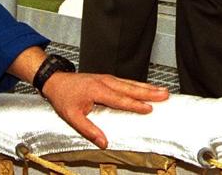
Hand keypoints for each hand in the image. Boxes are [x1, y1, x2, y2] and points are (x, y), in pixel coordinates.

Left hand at [40, 72, 168, 148]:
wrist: (56, 81)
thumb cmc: (63, 97)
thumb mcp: (72, 116)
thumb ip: (88, 130)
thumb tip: (103, 143)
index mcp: (97, 90)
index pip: (120, 99)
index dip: (135, 105)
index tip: (149, 109)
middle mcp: (105, 82)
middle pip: (130, 88)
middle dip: (149, 92)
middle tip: (165, 94)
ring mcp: (107, 79)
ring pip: (130, 83)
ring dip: (147, 87)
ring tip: (162, 90)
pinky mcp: (107, 79)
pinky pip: (126, 82)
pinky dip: (138, 85)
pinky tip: (146, 88)